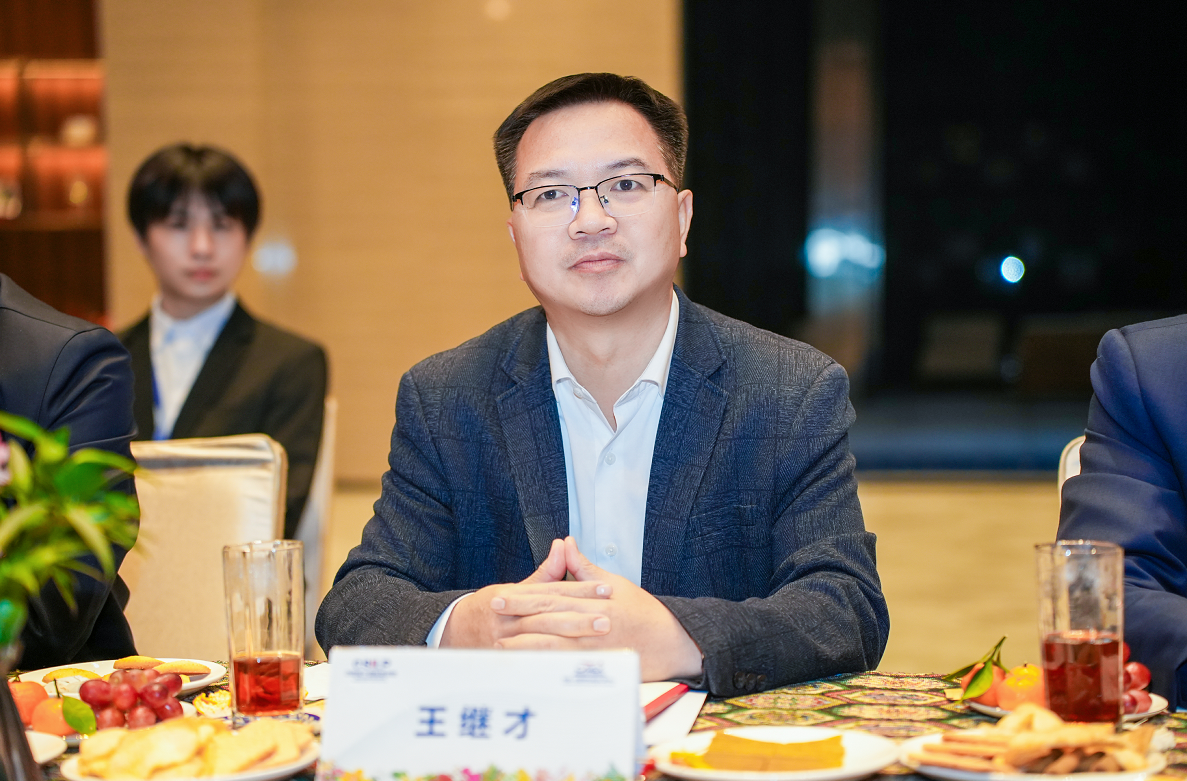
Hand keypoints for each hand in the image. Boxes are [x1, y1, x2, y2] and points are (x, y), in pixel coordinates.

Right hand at [440, 538, 613, 647]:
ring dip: (571, 638)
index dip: (579, 589)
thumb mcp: (514, 588)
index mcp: (513, 596)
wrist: (452, 633)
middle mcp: (509, 617)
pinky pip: (533, 662)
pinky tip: (575, 662)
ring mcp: (506, 641)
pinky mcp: (507, 660)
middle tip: (607, 616)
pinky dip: (554, 662)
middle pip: (548, 615)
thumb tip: (563, 545)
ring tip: (598, 636)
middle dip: (579, 615)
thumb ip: (544, 573)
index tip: (605, 588)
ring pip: (542, 639)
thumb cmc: (488, 609)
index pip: (551, 591)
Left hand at [494, 537, 703, 681]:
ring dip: (525, 645)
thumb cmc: (642, 612)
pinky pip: (566, 668)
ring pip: (554, 646)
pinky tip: (527, 667)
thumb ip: (585, 567)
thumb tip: (565, 542)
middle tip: (493, 615)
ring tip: (500, 646)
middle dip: (518, 617)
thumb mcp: (616, 583)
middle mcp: (593, 622)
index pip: (552, 596)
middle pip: (548, 619)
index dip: (524, 596)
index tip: (501, 595)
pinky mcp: (599, 667)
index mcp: (594, 600)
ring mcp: (596, 647)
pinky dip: (545, 667)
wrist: (672, 641)